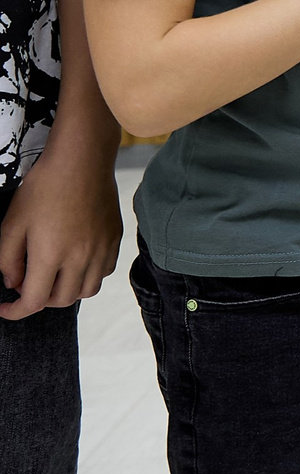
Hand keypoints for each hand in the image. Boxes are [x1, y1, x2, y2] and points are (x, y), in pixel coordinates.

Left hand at [0, 154, 122, 318]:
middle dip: (39, 301)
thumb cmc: (44, 187)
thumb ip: (7, 259)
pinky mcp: (114, 240)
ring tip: (52, 277)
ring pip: (85, 291)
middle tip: (26, 285)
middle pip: (60, 301)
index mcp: (50, 255)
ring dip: (65, 292)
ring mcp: (101, 250)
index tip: (5, 309)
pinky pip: (103, 273)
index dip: (15, 311)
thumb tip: (13, 283)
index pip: (33, 301)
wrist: (82, 162)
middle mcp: (80, 258)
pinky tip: (75, 262)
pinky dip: (87, 277)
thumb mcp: (12, 223)